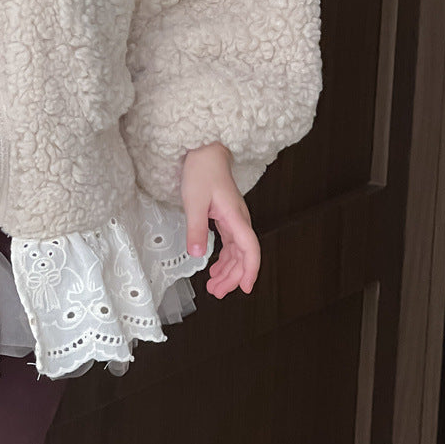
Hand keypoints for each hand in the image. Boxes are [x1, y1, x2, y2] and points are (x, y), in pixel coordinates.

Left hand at [180, 142, 260, 297]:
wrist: (204, 151)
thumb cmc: (202, 171)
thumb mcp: (194, 201)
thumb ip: (196, 228)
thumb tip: (196, 254)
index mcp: (235, 216)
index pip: (249, 248)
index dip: (250, 269)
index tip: (245, 287)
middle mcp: (239, 219)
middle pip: (243, 254)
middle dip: (233, 276)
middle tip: (217, 292)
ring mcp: (234, 219)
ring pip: (237, 251)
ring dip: (228, 270)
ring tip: (214, 286)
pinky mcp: (226, 217)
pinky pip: (230, 243)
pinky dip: (224, 258)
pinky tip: (215, 268)